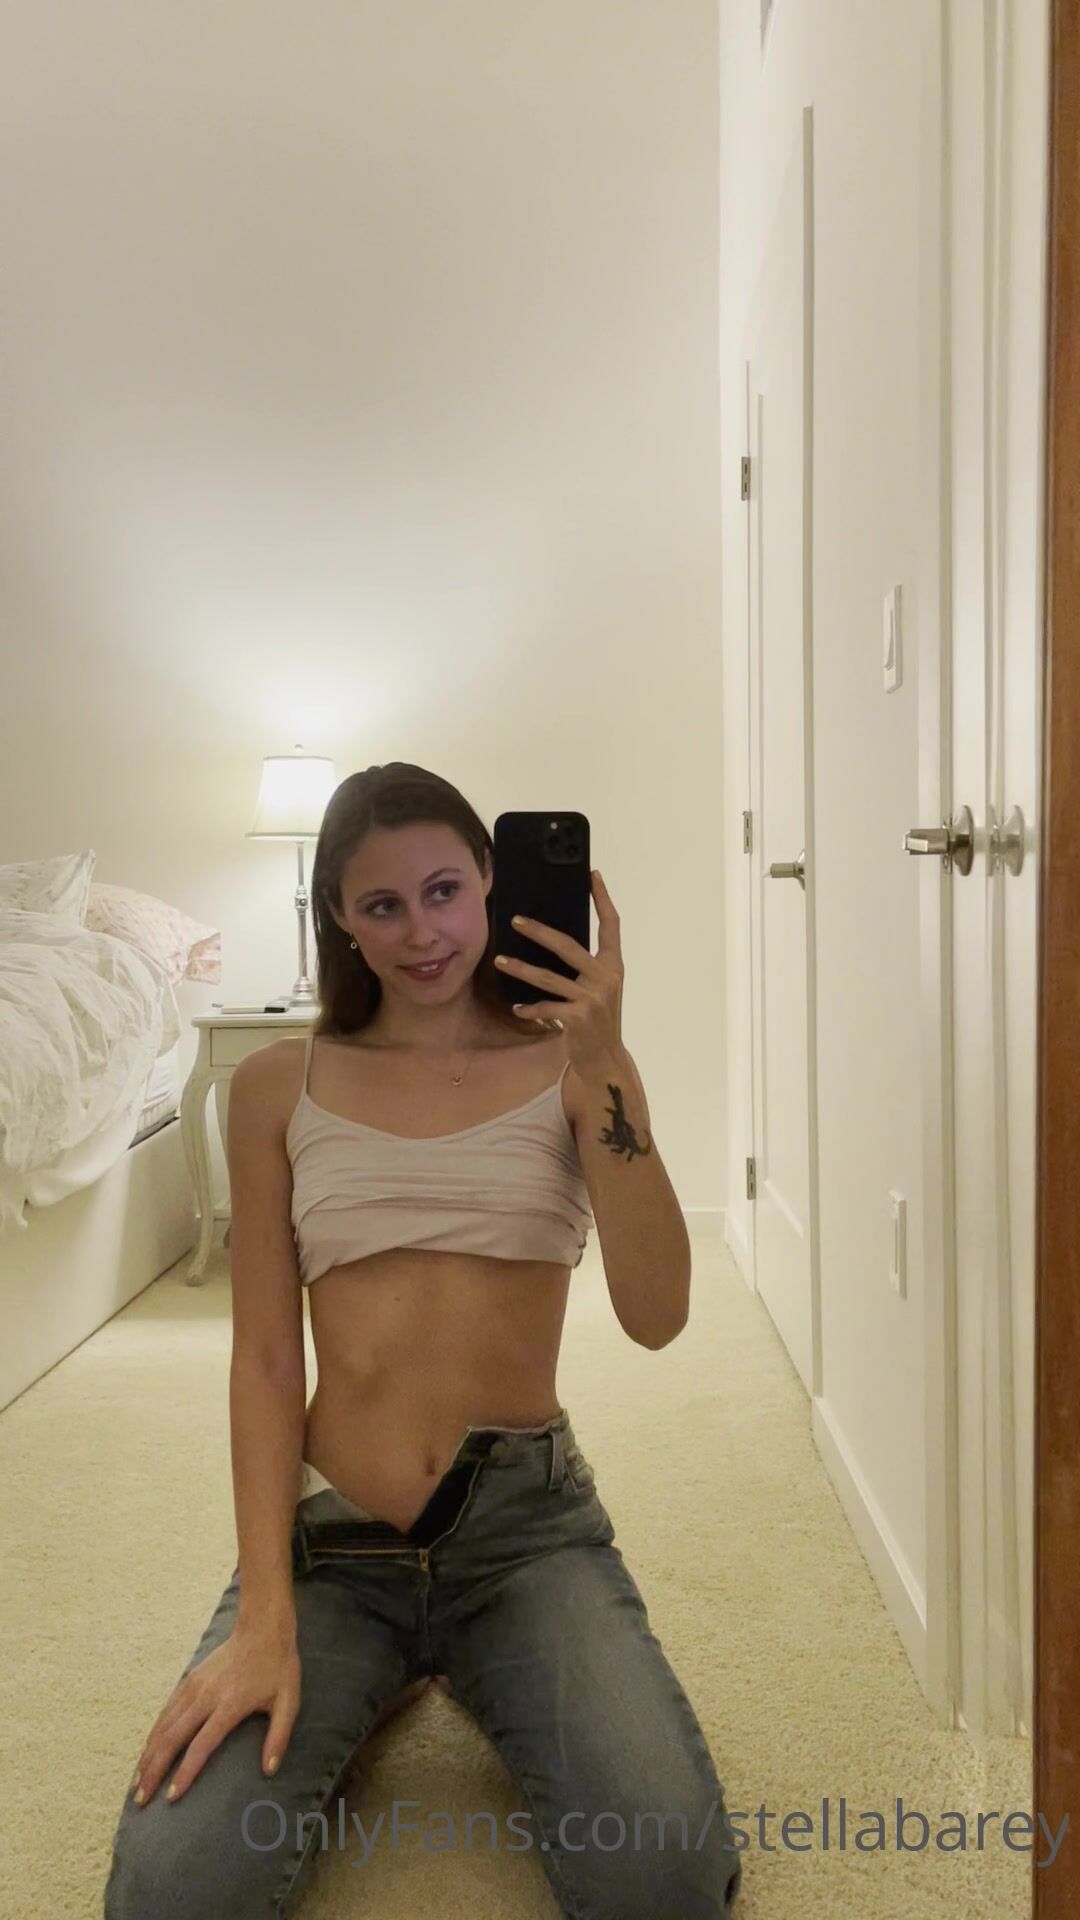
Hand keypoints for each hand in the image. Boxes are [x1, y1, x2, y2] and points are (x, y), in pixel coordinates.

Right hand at [131, 1625, 300, 1806]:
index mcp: (229, 1705)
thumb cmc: (278, 1667)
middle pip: (172, 1739)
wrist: (262, 1627)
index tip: (171, 1797)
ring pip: (163, 1725)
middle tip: (141, 1800)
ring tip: (136, 1783)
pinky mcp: (189, 1680)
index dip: (185, 1772)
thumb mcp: (288, 1701)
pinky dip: (153, 1734)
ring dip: (147, 1755)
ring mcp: (194, 1687)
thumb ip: (279, 1737)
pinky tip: (146, 1751)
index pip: (201, 1745)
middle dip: (154, 1771)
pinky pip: (166, 1711)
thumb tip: (269, 1771)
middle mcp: (205, 1697)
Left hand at [494, 869, 623, 1079]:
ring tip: (500, 960)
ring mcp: (592, 998)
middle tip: (515, 920)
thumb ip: (585, 966)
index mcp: (613, 965)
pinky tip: (517, 1008)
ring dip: (520, 969)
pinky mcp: (578, 1017)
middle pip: (568, 946)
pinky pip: (546, 1008)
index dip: (603, 899)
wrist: (605, 1057)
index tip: (592, 876)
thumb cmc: (598, 1018)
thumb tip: (551, 941)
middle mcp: (606, 977)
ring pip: (548, 978)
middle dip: (539, 932)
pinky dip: (529, 1008)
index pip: (611, 925)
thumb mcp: (599, 988)